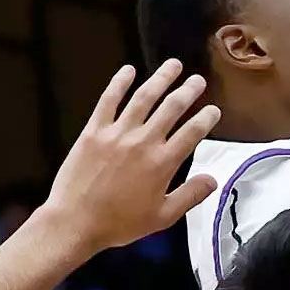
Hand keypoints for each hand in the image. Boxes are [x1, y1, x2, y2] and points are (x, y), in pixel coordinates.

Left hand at [37, 61, 220, 253]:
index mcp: (162, 163)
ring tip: (173, 66)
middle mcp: (143, 142)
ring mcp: (117, 134)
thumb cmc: (119, 223)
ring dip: (161, 79)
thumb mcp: (163, 217)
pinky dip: (118, 83)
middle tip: (198, 80)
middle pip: (172, 108)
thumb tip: (213, 179)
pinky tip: (128, 70)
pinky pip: (108, 101)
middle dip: (188, 91)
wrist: (75, 222)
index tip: (214, 110)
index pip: (192, 132)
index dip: (206, 118)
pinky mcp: (93, 132)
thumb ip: (191, 196)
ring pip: (144, 98)